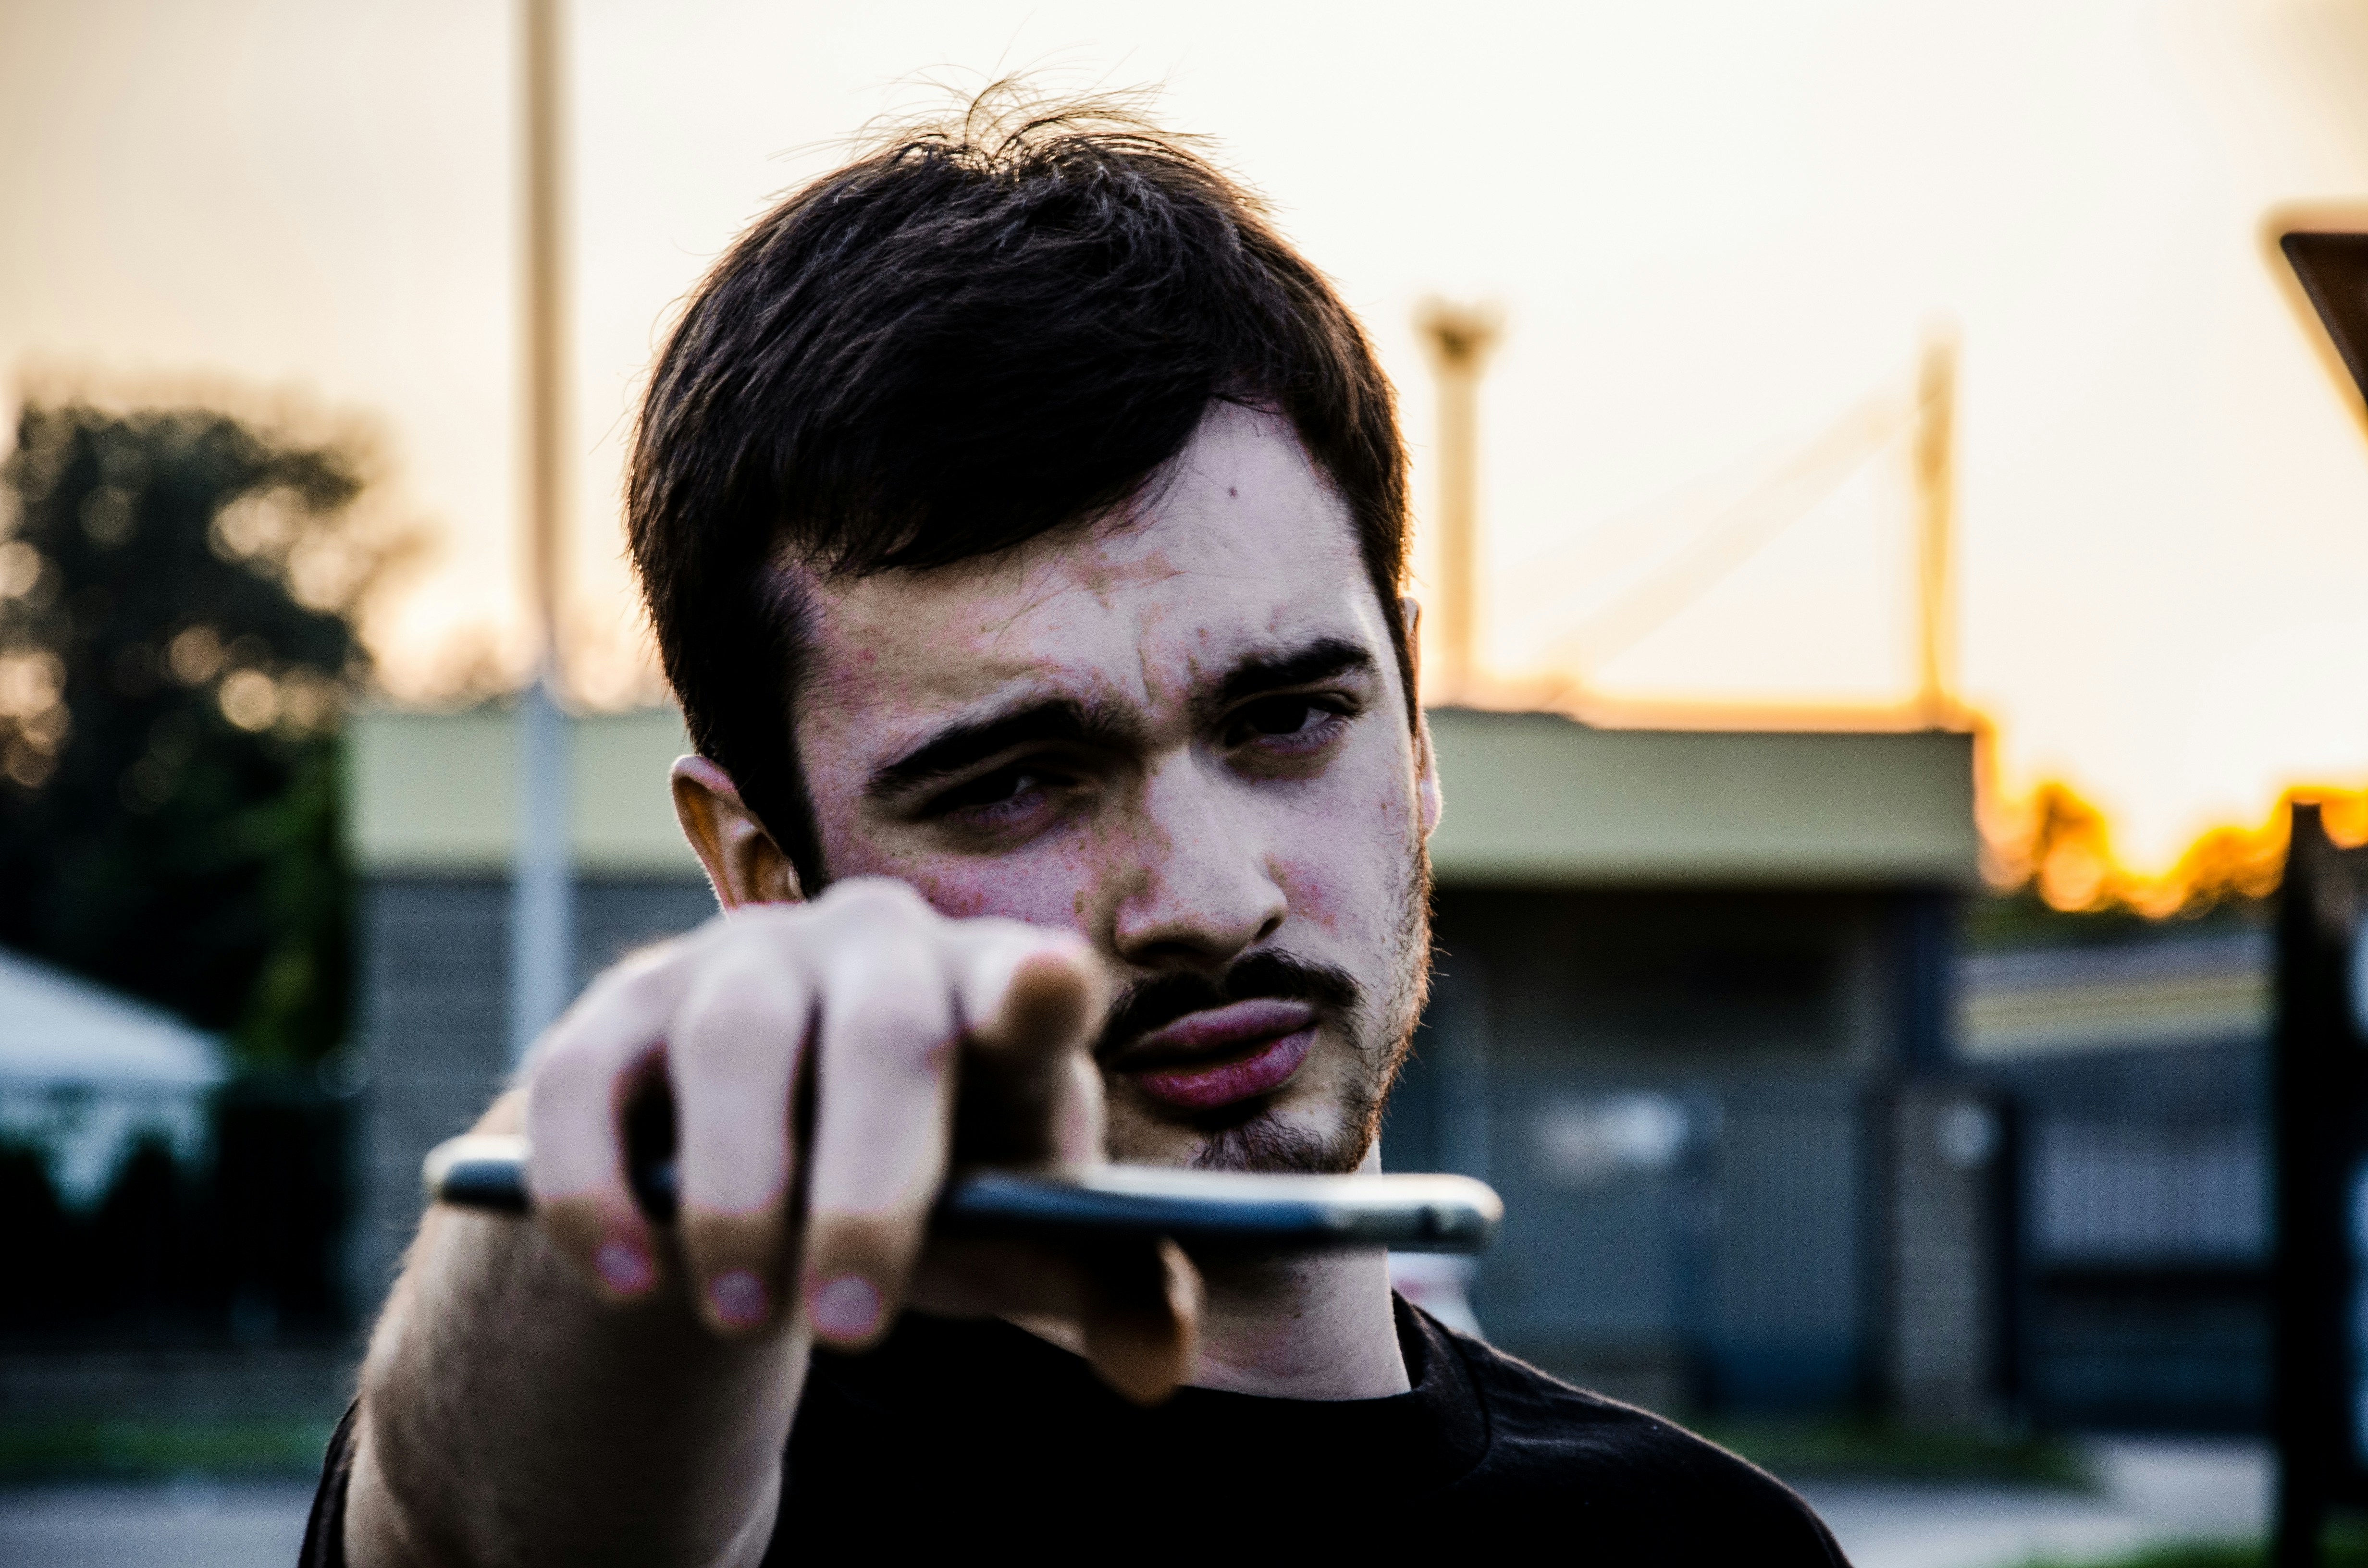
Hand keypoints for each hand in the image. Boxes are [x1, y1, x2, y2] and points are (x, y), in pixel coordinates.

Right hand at [519, 878, 1198, 1400]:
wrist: (770, 1162)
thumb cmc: (930, 1184)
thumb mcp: (1014, 1237)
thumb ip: (1101, 1288)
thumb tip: (1159, 1364)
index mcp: (993, 994)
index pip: (1030, 981)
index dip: (1040, 986)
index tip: (1053, 988)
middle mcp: (875, 946)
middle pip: (882, 1033)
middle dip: (868, 1190)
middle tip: (853, 1327)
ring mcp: (740, 960)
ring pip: (736, 1043)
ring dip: (738, 1196)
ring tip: (749, 1319)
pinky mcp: (622, 1006)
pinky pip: (593, 1084)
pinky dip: (601, 1192)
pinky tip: (629, 1283)